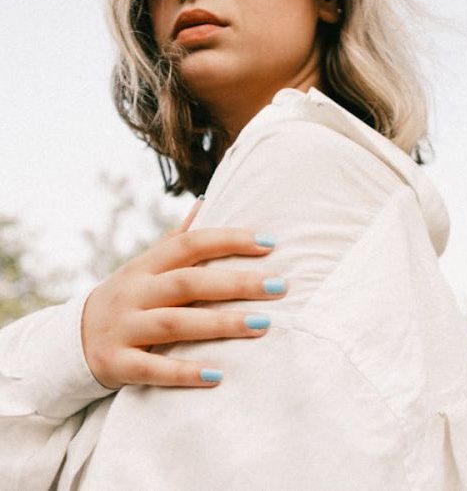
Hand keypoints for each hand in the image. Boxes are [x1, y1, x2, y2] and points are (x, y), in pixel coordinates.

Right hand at [81, 196, 286, 389]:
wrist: (75, 338)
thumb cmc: (128, 296)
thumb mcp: (146, 265)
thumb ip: (177, 238)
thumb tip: (207, 201)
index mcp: (147, 266)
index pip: (190, 244)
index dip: (229, 240)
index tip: (270, 244)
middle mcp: (135, 293)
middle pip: (188, 283)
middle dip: (236, 283)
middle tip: (280, 286)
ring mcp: (124, 327)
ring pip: (174, 324)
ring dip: (220, 324)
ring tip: (263, 325)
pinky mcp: (117, 363)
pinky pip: (152, 369)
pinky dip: (184, 373)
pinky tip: (218, 376)